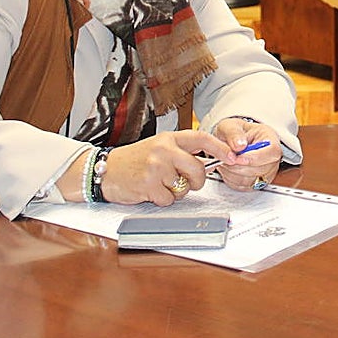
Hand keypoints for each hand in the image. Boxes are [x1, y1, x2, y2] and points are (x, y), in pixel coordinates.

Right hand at [101, 130, 235, 205]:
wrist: (105, 170)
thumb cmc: (134, 160)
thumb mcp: (159, 149)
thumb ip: (182, 153)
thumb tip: (211, 161)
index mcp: (168, 138)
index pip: (201, 138)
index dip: (220, 147)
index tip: (233, 156)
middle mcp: (163, 150)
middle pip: (198, 169)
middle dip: (196, 180)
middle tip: (185, 181)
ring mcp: (156, 168)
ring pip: (184, 187)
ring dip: (175, 191)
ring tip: (159, 183)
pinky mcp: (148, 185)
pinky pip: (169, 199)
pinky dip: (162, 199)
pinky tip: (150, 190)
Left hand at [210, 117, 282, 190]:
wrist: (231, 142)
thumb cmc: (235, 133)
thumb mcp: (231, 125)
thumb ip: (233, 133)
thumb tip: (239, 146)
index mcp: (270, 139)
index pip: (272, 152)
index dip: (255, 157)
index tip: (238, 157)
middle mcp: (271, 157)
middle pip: (262, 169)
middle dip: (239, 166)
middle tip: (226, 158)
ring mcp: (265, 172)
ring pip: (251, 180)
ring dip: (233, 172)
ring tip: (225, 161)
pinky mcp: (255, 183)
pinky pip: (243, 186)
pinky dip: (231, 178)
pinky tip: (228, 168)